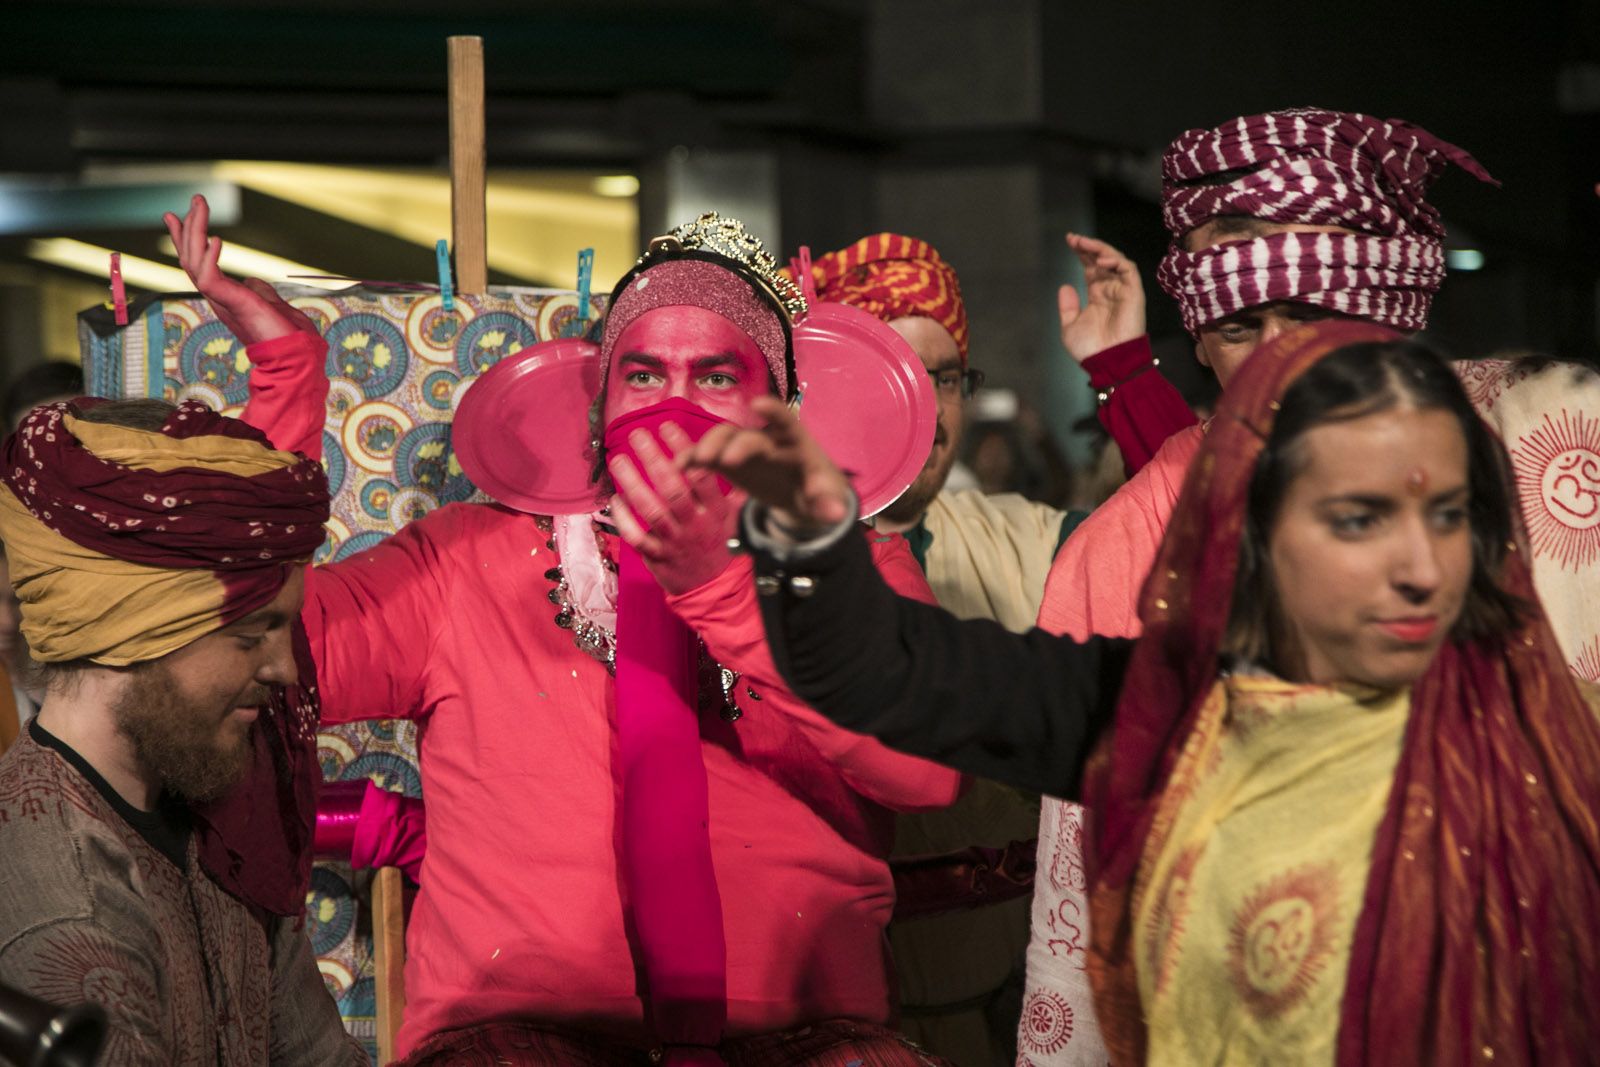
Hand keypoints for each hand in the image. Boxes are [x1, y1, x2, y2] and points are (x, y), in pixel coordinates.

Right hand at [162, 195, 318, 345]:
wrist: (298, 355)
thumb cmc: (287, 333)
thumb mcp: (269, 303)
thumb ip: (258, 290)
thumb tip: (253, 281)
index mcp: (225, 295)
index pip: (198, 263)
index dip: (188, 240)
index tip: (180, 215)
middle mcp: (218, 297)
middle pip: (191, 259)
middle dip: (188, 228)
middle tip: (195, 200)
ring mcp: (223, 301)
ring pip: (194, 263)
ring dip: (195, 232)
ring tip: (200, 207)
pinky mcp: (232, 305)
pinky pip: (210, 279)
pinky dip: (210, 258)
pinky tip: (216, 239)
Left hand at [607, 422, 742, 595]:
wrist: (717, 592)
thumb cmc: (724, 549)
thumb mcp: (737, 519)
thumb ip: (735, 490)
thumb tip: (736, 461)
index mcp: (716, 511)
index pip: (701, 474)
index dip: (684, 448)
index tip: (668, 426)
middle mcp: (695, 524)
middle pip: (672, 487)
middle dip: (653, 458)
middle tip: (638, 435)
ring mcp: (675, 542)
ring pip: (651, 509)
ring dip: (632, 482)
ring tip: (619, 459)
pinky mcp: (658, 557)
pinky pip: (637, 537)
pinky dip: (624, 518)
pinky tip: (615, 499)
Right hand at [684, 397, 853, 536]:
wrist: (802, 494)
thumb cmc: (817, 489)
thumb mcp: (826, 497)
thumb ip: (828, 503)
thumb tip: (837, 516)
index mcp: (795, 442)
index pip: (786, 422)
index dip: (773, 413)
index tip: (758, 406)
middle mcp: (767, 439)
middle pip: (748, 435)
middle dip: (736, 444)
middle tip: (724, 460)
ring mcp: (744, 448)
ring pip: (724, 438)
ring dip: (709, 446)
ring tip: (696, 461)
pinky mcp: (728, 462)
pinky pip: (708, 456)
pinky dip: (694, 458)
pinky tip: (681, 467)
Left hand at [1057, 232, 1145, 363]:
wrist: (1107, 363)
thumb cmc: (1090, 350)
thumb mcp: (1070, 327)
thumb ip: (1068, 306)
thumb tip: (1065, 285)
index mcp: (1097, 295)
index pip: (1091, 267)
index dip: (1081, 253)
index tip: (1069, 241)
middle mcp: (1111, 290)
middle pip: (1102, 260)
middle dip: (1088, 247)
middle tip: (1073, 238)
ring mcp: (1123, 290)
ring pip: (1116, 260)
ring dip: (1101, 249)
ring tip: (1083, 244)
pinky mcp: (1134, 293)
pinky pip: (1129, 270)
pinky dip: (1116, 261)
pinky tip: (1101, 260)